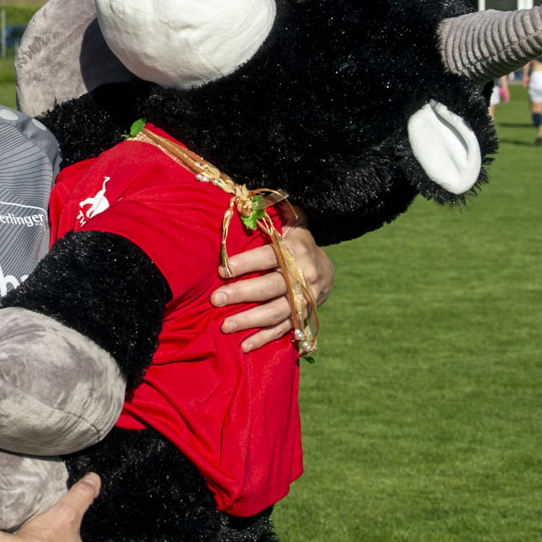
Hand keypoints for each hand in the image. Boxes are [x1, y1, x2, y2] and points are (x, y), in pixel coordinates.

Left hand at [212, 217, 332, 352]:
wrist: (326, 271)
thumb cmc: (296, 243)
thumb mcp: (292, 222)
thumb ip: (277, 211)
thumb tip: (253, 194)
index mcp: (296, 251)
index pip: (269, 256)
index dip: (246, 263)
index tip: (222, 269)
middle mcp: (303, 277)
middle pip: (271, 287)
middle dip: (242, 294)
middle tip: (216, 300)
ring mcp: (304, 300)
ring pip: (276, 312)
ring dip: (250, 321)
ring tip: (224, 326)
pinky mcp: (302, 318)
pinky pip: (283, 330)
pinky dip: (264, 340)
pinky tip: (244, 347)